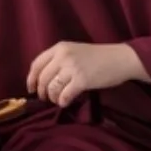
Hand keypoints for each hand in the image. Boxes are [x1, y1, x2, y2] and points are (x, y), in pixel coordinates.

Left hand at [27, 42, 147, 107]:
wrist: (120, 59)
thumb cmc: (99, 57)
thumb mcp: (75, 51)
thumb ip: (59, 60)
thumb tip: (43, 79)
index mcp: (60, 47)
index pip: (36, 64)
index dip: (31, 78)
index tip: (31, 88)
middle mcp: (63, 56)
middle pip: (42, 78)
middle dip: (42, 91)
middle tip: (46, 98)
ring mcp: (72, 68)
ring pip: (52, 88)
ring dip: (53, 97)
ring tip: (58, 99)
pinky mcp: (82, 80)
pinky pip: (64, 95)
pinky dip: (62, 101)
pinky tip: (66, 102)